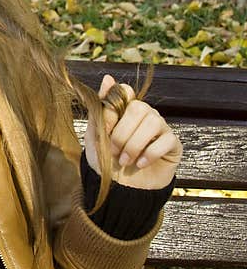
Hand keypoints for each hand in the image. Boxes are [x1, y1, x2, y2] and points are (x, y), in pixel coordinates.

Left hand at [84, 74, 182, 189]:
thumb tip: (108, 78)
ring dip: (135, 144)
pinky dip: (149, 153)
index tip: (106, 126)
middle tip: (114, 151)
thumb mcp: (95, 134)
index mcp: (124, 110)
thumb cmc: (106, 161)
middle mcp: (144, 115)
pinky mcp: (173, 144)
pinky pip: (166, 140)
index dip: (115, 105)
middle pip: (139, 107)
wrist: (120, 189)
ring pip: (153, 122)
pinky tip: (140, 164)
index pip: (125, 91)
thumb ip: (100, 108)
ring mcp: (160, 128)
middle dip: (122, 132)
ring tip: (125, 160)